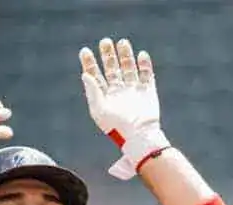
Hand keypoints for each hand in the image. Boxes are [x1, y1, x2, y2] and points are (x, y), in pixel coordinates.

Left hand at [80, 38, 169, 180]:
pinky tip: (141, 54)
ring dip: (126, 56)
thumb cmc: (117, 127)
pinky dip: (145, 65)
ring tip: (122, 42)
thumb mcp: (99, 110)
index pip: (95, 76)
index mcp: (105, 96)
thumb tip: (85, 74)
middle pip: (112, 68)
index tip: (85, 51)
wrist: (139, 136)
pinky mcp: (148, 93)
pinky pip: (147, 75)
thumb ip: (92, 91)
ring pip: (129, 68)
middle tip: (105, 41)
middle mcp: (119, 92)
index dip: (90, 63)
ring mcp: (134, 91)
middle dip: (108, 55)